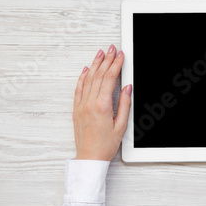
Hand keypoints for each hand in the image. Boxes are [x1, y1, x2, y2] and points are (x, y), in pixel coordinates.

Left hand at [73, 45, 131, 160]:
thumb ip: (125, 104)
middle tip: (112, 49)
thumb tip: (128, 87)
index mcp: (102, 106)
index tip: (120, 55)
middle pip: (99, 75)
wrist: (89, 157)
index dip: (116, 65)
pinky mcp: (76, 109)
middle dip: (106, 60)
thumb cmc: (105, 145)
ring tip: (100, 54)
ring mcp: (81, 105)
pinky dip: (83, 77)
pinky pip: (79, 88)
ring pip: (88, 79)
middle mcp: (89, 103)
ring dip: (95, 64)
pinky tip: (86, 69)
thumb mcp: (121, 125)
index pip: (110, 79)